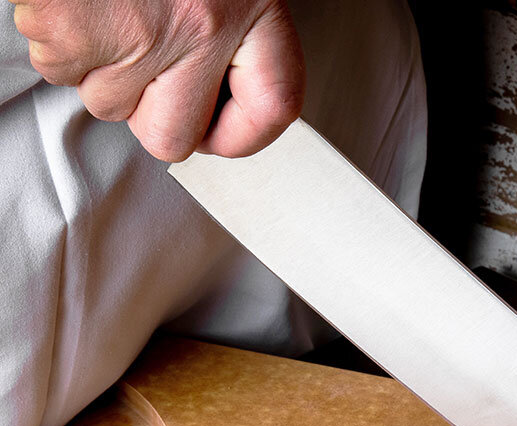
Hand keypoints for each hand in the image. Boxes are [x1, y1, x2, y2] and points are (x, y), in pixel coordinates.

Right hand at [11, 0, 304, 160]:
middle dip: (145, 111)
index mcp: (253, 0)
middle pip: (175, 134)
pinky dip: (55, 41)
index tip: (217, 132)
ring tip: (100, 8)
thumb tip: (214, 105)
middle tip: (136, 62)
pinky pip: (59, 69)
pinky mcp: (76, 27)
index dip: (243, 134)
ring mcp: (142, 29)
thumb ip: (229, 26)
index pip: (275, 105)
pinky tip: (71, 1)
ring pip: (109, 103)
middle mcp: (206, 22)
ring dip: (95, 67)